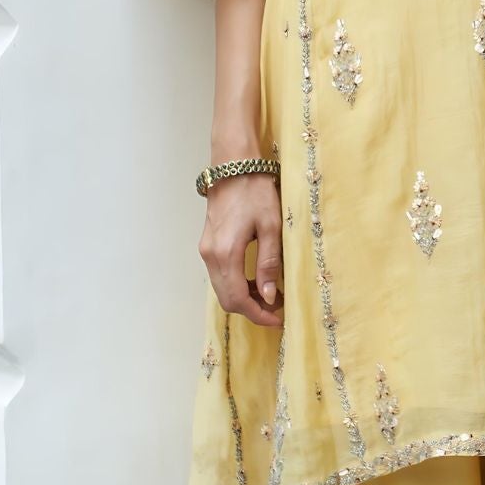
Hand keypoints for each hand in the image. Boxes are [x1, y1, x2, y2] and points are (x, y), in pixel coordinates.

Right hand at [200, 174, 283, 326]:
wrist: (234, 165)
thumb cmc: (255, 192)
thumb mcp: (270, 227)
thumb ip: (269, 263)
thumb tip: (270, 296)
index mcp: (226, 254)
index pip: (238, 299)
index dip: (258, 314)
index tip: (279, 319)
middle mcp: (210, 256)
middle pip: (227, 299)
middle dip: (252, 310)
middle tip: (278, 309)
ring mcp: (206, 251)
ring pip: (222, 289)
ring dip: (245, 298)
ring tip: (272, 294)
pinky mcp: (208, 245)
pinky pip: (220, 276)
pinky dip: (237, 285)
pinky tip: (257, 280)